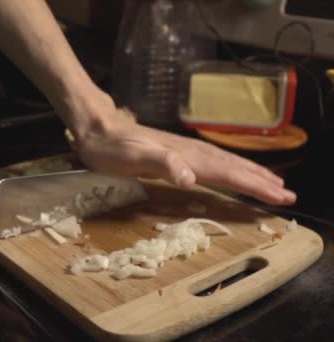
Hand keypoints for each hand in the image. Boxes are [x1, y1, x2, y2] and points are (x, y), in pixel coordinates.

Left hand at [73, 104, 295, 205]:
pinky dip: (229, 170)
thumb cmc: (112, 147)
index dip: (253, 185)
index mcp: (186, 156)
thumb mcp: (132, 156)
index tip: (279, 196)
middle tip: (287, 195)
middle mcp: (190, 153)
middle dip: (260, 181)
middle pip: (233, 167)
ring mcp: (184, 151)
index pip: (227, 172)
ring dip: (250, 175)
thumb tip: (191, 178)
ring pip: (225, 164)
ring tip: (271, 184)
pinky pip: (212, 163)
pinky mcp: (176, 154)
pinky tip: (231, 174)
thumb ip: (162, 163)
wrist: (97, 129)